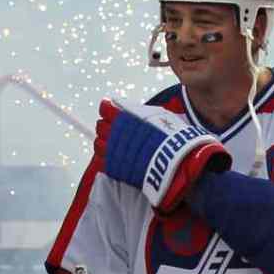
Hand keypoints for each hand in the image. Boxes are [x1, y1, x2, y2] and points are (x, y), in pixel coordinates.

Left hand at [96, 101, 230, 211]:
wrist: (175, 160)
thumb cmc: (171, 137)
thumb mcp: (157, 114)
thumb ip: (137, 110)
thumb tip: (123, 105)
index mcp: (125, 116)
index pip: (105, 109)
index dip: (108, 110)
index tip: (112, 112)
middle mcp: (115, 132)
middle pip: (100, 126)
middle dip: (107, 127)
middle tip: (116, 130)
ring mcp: (113, 150)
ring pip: (98, 144)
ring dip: (105, 143)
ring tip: (115, 145)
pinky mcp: (114, 167)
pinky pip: (101, 161)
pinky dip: (106, 159)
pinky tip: (115, 158)